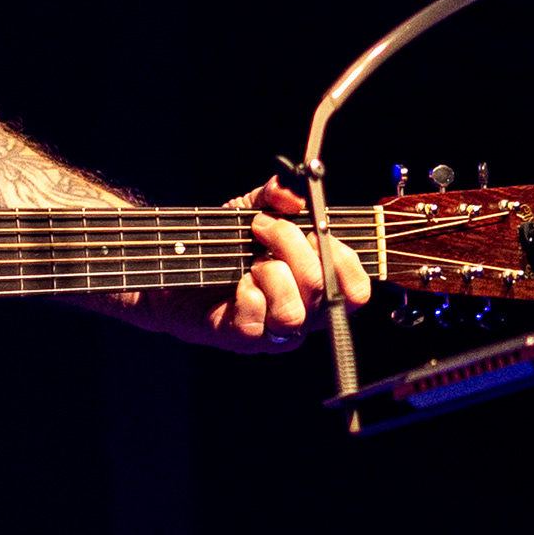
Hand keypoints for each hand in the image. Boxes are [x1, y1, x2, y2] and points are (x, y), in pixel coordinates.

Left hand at [127, 179, 372, 352]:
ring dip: (270, 273)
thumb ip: (275, 195)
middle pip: (323, 289)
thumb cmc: (224, 242)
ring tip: (250, 260)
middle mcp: (304, 313)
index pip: (357, 290)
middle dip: (293, 246)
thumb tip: (292, 194)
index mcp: (318, 286)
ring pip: (293, 311)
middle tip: (263, 226)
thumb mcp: (253, 208)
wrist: (176, 264)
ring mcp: (275, 331)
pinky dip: (246, 294)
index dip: (344, 260)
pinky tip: (236, 283)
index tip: (315, 230)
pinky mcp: (243, 340)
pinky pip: (256, 320)